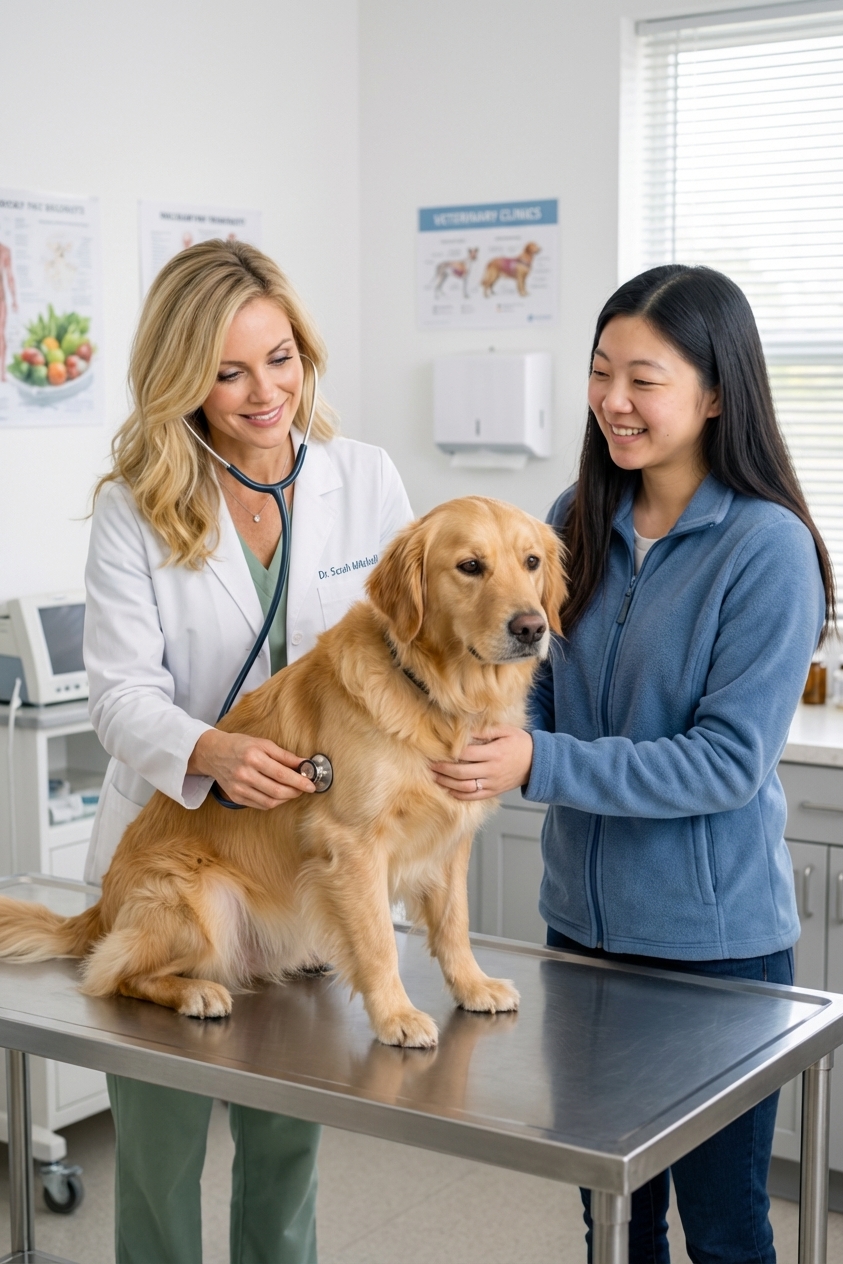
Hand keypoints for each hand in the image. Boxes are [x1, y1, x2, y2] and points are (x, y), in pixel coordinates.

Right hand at [188, 729, 316, 809]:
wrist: (214, 753)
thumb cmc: (240, 746)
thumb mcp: (263, 744)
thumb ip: (285, 756)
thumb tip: (305, 764)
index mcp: (253, 757)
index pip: (282, 774)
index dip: (299, 781)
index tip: (311, 785)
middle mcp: (244, 774)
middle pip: (277, 790)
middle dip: (295, 792)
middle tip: (304, 788)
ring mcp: (239, 788)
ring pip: (269, 801)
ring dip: (286, 798)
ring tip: (293, 791)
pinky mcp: (235, 797)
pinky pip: (260, 805)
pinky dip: (274, 802)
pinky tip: (279, 795)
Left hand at [430, 726, 533, 799]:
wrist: (537, 763)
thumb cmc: (520, 743)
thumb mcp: (505, 731)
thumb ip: (485, 731)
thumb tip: (464, 731)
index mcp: (494, 753)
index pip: (467, 753)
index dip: (450, 752)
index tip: (437, 749)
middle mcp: (492, 770)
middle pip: (461, 771)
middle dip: (443, 768)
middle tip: (430, 764)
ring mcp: (492, 783)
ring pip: (464, 786)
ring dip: (446, 782)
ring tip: (434, 776)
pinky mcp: (493, 792)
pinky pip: (473, 796)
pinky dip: (458, 794)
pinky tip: (447, 789)